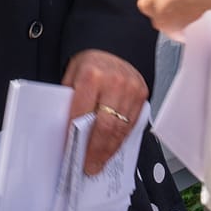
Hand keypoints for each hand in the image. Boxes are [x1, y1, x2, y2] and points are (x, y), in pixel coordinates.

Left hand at [62, 49, 149, 175]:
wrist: (114, 43)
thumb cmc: (90, 62)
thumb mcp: (73, 74)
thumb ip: (71, 100)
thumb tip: (67, 132)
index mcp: (91, 75)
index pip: (81, 113)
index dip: (75, 136)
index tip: (70, 154)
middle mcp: (114, 82)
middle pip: (105, 126)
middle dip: (96, 151)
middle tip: (89, 167)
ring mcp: (131, 88)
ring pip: (121, 128)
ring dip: (109, 150)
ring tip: (99, 163)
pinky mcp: (142, 93)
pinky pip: (132, 123)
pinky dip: (121, 139)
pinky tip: (112, 148)